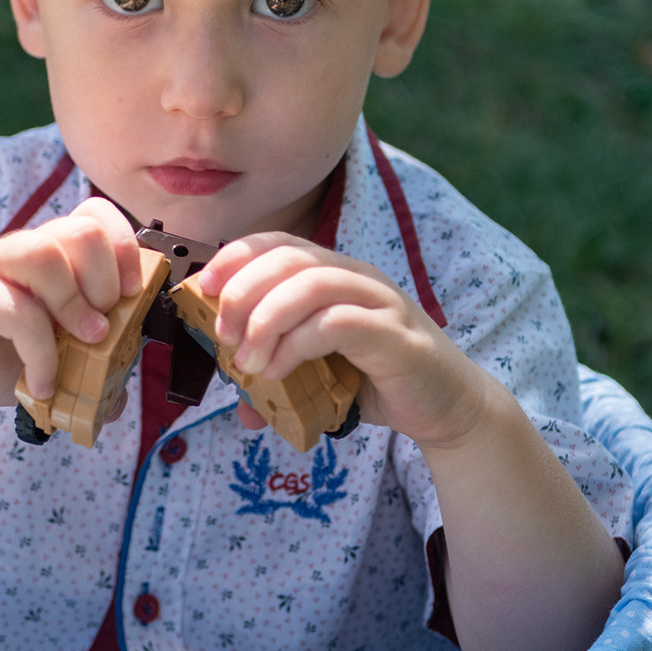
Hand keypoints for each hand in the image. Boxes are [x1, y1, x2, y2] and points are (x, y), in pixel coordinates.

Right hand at [0, 199, 141, 409]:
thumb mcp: (51, 364)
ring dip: (76, 304)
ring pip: (47, 253)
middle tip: (103, 327)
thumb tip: (120, 399)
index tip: (134, 296)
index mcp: (54, 256)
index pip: (98, 218)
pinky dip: (40, 352)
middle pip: (83, 230)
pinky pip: (16, 309)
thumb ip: (87, 373)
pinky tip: (41, 383)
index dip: (127, 249)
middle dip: (108, 280)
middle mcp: (26, 251)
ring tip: (84, 344)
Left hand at [197, 234, 490, 449]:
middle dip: (243, 291)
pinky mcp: (395, 335)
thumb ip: (282, 379)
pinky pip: (337, 324)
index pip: (279, 243)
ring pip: (311, 283)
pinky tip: (281, 372)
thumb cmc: (382, 382)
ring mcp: (380, 302)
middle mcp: (357, 277)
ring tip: (246, 362)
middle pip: (289, 258)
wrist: (448, 407)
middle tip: (222, 336)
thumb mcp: (321, 376)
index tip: (203, 289)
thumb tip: (241, 406)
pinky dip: (297, 345)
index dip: (236, 257)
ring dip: (266, 320)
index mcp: (336, 274)